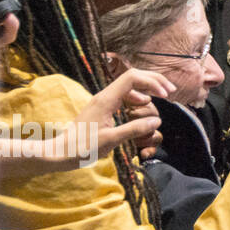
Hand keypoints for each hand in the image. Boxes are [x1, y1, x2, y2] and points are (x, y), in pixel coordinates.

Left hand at [0, 68, 169, 181]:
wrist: (59, 152)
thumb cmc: (81, 148)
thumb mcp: (110, 141)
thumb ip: (134, 129)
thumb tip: (157, 121)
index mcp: (107, 100)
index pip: (133, 78)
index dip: (152, 82)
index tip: (165, 95)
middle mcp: (106, 96)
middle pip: (134, 76)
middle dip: (154, 82)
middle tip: (170, 92)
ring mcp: (104, 101)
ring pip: (130, 86)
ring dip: (147, 90)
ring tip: (161, 99)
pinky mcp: (103, 109)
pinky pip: (125, 96)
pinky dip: (138, 99)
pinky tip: (141, 109)